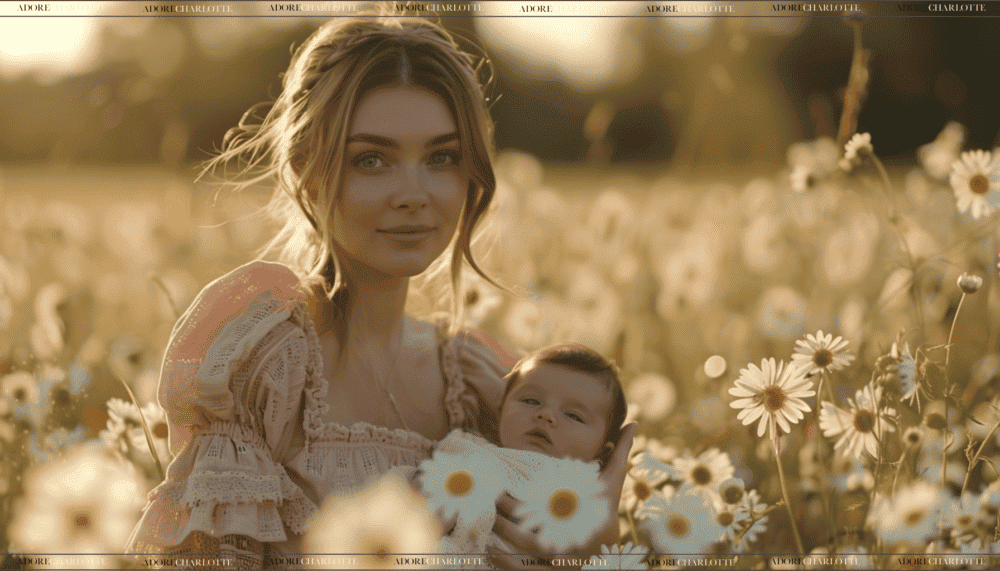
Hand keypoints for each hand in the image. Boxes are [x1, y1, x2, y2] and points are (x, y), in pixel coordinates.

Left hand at [487, 423, 637, 568]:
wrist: (612, 551)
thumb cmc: (607, 508)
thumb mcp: (614, 484)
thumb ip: (621, 453)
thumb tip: (634, 422)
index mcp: (585, 524)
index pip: (553, 515)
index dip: (524, 510)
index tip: (501, 495)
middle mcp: (573, 547)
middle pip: (532, 540)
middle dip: (507, 526)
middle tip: (487, 507)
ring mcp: (564, 565)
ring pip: (526, 558)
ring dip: (502, 546)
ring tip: (484, 528)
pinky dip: (506, 566)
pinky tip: (489, 554)